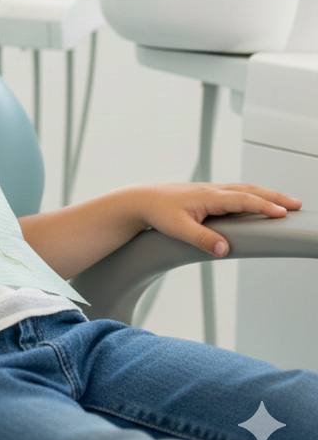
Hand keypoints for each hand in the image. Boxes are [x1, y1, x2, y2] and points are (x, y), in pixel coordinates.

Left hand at [136, 183, 301, 256]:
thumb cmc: (158, 211)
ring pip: (244, 190)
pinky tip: (259, 201)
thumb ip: (201, 239)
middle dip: (274, 197)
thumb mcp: (178, 228)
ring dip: (266, 194)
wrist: (141, 200)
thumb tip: (224, 249)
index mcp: (208, 196)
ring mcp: (211, 191)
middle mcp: (212, 190)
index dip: (263, 205)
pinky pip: (237, 192)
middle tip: (296, 205)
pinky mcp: (208, 195)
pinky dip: (253, 195)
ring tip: (285, 203)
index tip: (282, 213)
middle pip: (249, 191)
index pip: (242, 200)